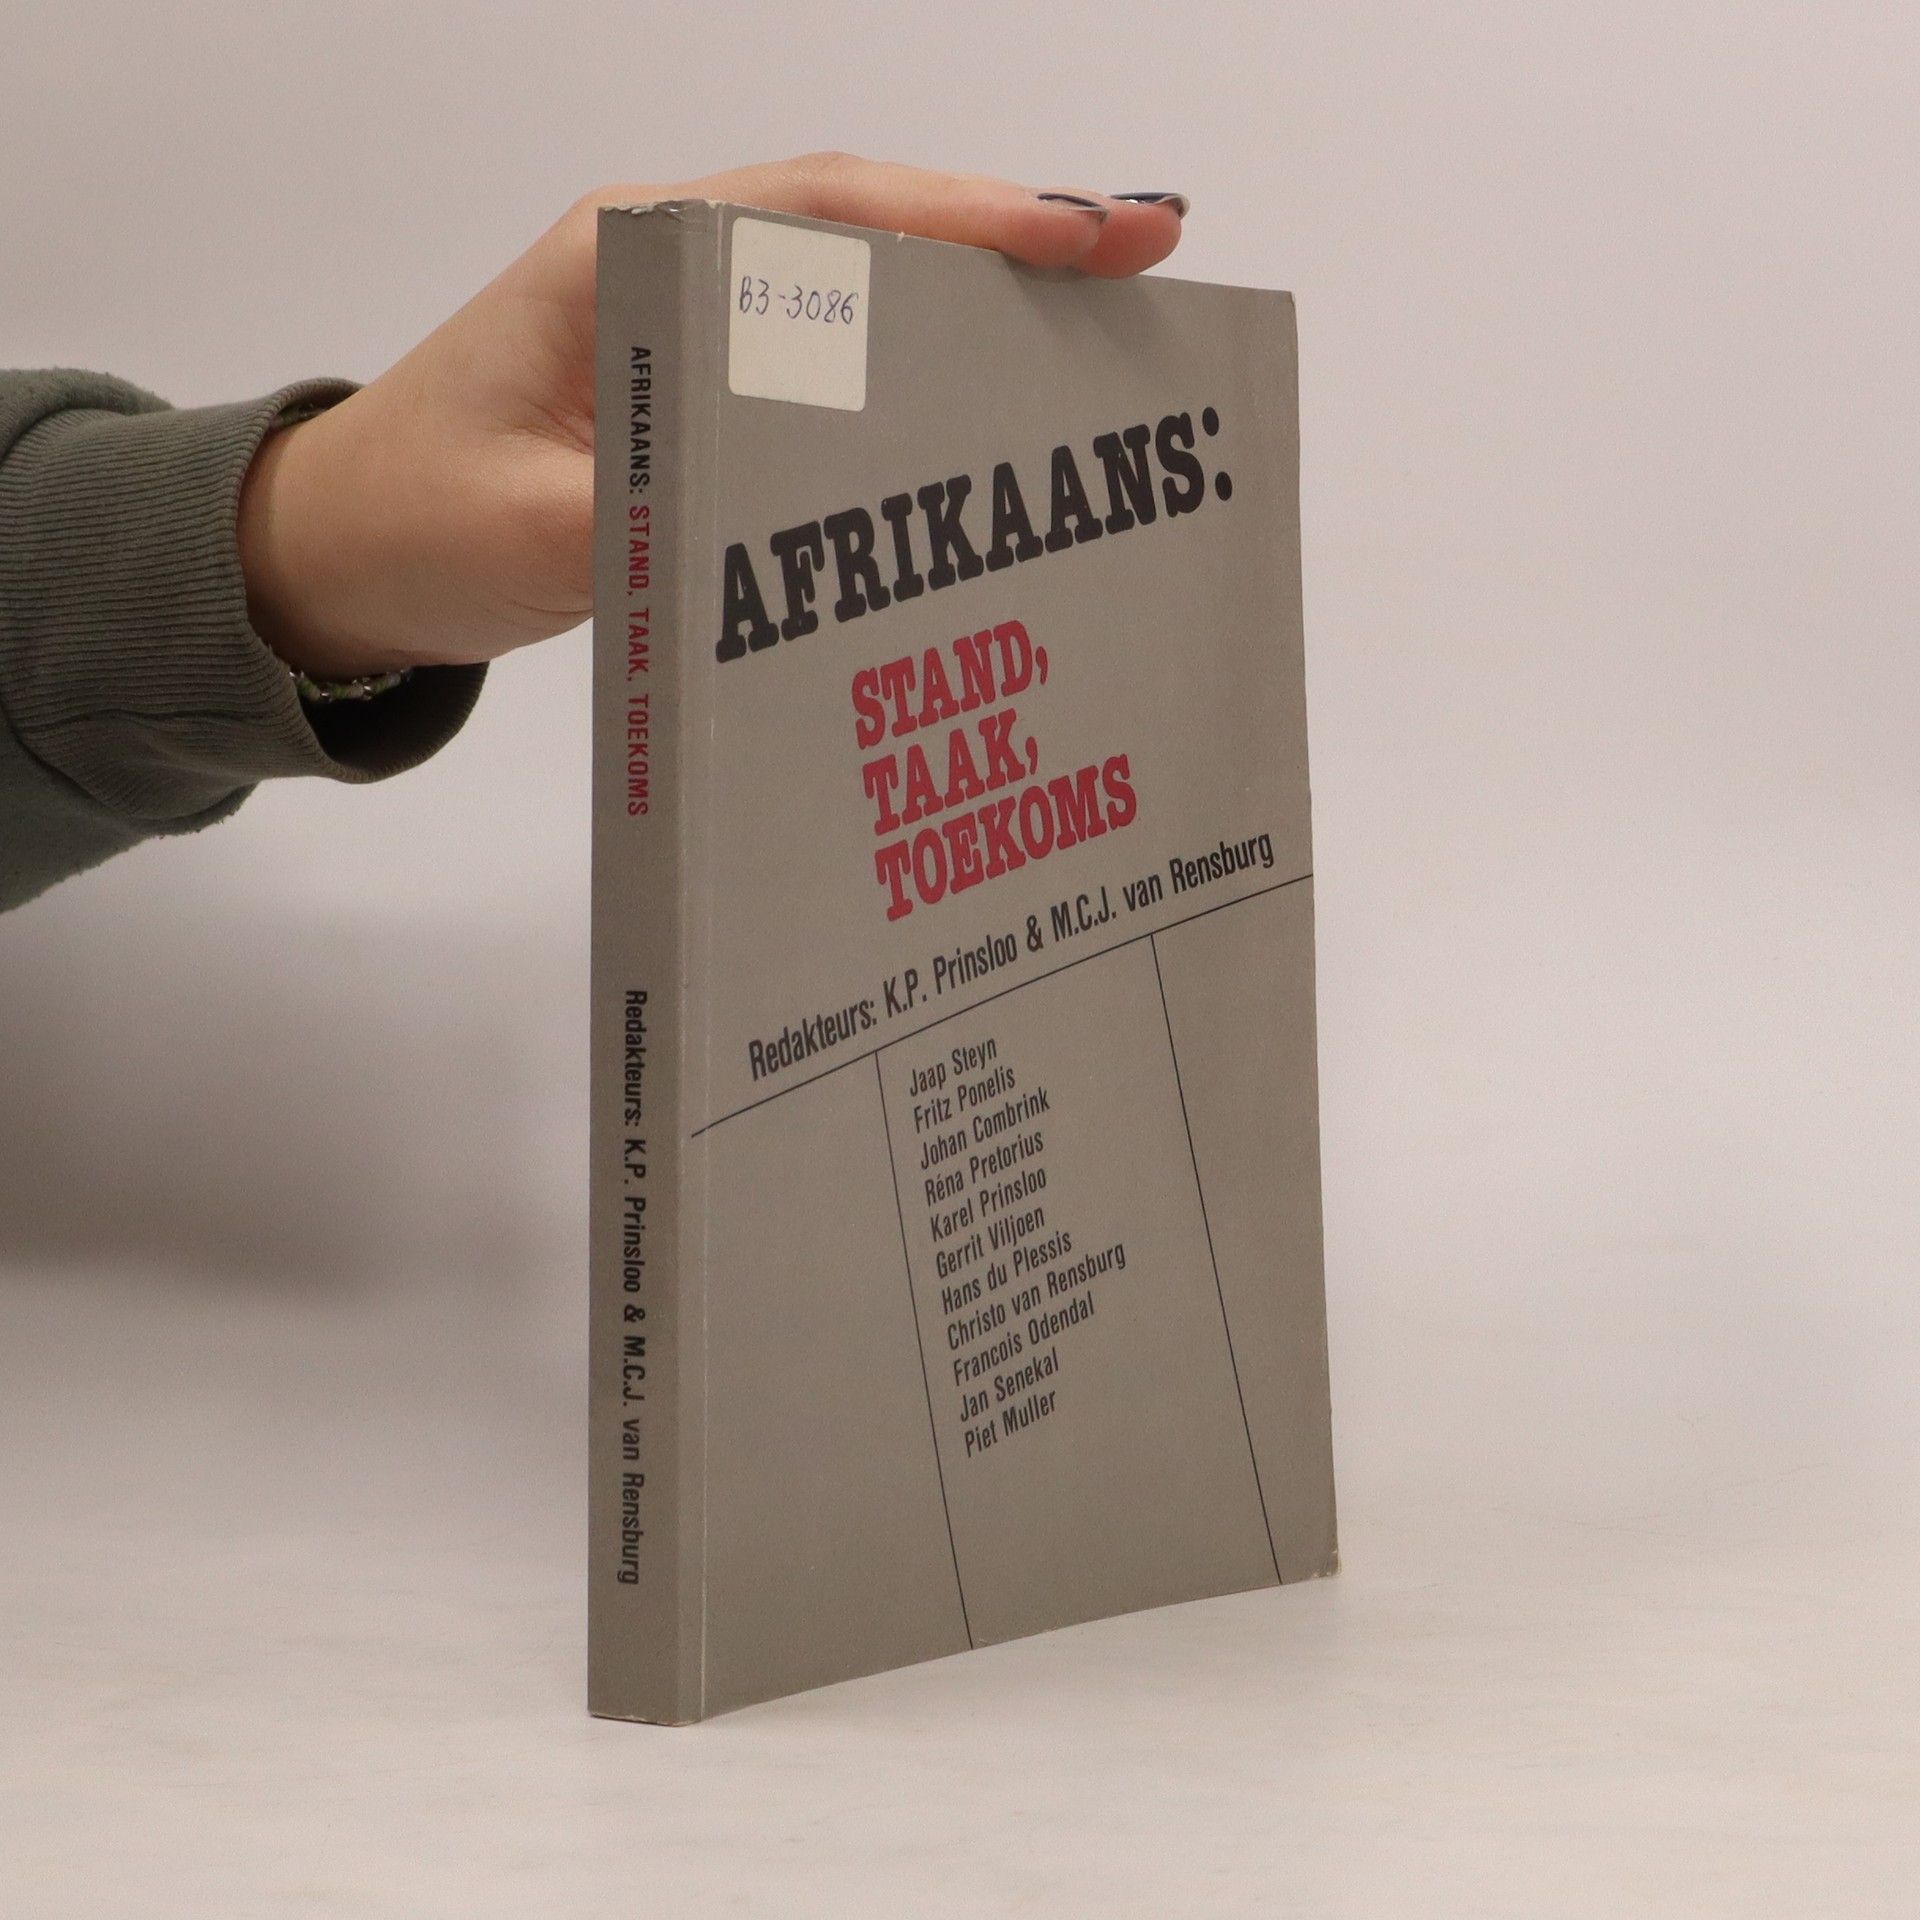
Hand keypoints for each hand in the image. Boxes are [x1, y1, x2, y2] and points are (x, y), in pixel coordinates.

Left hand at [236, 155, 1186, 679]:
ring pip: (861, 291)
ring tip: (1102, 339)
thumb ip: (660, 527)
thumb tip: (805, 539)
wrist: (340, 552)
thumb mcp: (530, 535)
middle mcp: (667, 270)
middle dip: (1010, 243)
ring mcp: (686, 327)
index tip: (1088, 233)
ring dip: (977, 307)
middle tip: (1148, 266)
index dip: (966, 217)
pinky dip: (916, 374)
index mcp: (622, 260)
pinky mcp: (698, 393)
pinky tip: (985, 410)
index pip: (823, 211)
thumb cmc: (412, 521)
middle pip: (869, 231)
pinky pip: (829, 364)